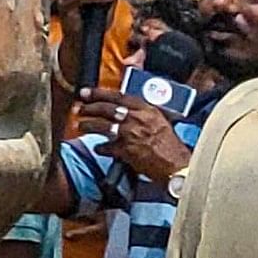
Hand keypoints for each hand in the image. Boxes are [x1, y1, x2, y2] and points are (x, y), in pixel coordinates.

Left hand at [74, 88, 189, 182]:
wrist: (177, 165)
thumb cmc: (170, 144)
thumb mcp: (160, 120)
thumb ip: (143, 112)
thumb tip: (124, 107)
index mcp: (147, 110)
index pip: (118, 96)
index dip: (99, 93)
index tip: (86, 92)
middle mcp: (137, 119)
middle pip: (106, 109)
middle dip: (89, 108)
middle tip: (80, 108)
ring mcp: (130, 134)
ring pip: (102, 126)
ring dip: (88, 125)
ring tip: (81, 125)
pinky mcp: (125, 151)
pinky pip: (106, 147)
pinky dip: (100, 148)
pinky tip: (98, 148)